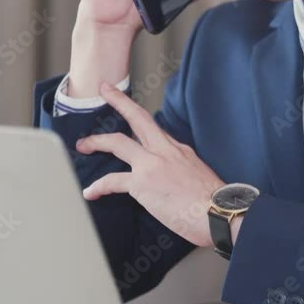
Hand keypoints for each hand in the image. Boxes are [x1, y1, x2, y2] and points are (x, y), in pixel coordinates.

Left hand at [75, 82, 224, 247]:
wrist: (220, 213)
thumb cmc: (215, 204)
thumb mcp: (199, 176)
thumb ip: (181, 171)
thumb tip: (172, 181)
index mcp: (180, 149)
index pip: (154, 128)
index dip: (138, 116)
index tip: (128, 105)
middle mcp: (165, 151)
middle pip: (138, 118)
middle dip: (119, 101)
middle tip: (105, 90)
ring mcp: (152, 165)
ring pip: (117, 143)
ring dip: (97, 142)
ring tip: (83, 145)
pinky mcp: (142, 183)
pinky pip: (112, 180)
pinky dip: (98, 186)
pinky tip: (90, 192)